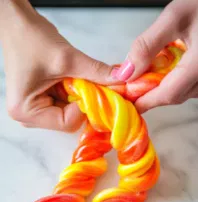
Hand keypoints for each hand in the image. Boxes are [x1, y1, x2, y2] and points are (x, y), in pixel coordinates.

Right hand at [1, 1, 114, 131]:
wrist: (17, 24)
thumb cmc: (30, 38)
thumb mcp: (67, 58)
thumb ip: (96, 72)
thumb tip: (122, 79)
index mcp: (26, 112)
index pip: (67, 123)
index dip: (83, 106)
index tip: (90, 87)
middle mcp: (28, 116)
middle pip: (68, 120)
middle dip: (81, 100)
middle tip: (81, 78)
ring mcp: (35, 110)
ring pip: (69, 112)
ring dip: (77, 95)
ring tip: (70, 74)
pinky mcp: (41, 101)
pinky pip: (65, 104)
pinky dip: (73, 92)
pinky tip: (68, 76)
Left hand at [114, 0, 197, 112]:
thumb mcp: (175, 17)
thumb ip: (149, 44)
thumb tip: (127, 72)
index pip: (169, 93)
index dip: (146, 101)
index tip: (130, 103)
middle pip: (175, 95)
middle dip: (152, 94)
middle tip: (134, 85)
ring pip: (184, 92)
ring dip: (164, 87)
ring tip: (150, 73)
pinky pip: (192, 85)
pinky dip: (176, 80)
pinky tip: (169, 67)